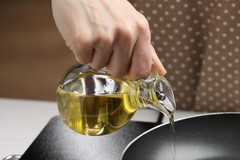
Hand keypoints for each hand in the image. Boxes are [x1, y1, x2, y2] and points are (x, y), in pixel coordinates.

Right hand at [51, 0, 165, 78]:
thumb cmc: (105, 5)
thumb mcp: (132, 22)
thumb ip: (147, 49)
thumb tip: (160, 72)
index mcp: (141, 30)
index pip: (141, 70)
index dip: (129, 71)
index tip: (122, 62)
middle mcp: (126, 34)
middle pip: (119, 72)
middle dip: (109, 62)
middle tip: (103, 40)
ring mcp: (105, 37)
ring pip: (99, 66)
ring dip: (93, 54)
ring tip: (92, 32)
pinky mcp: (84, 39)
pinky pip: (83, 60)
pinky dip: (79, 50)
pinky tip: (82, 32)